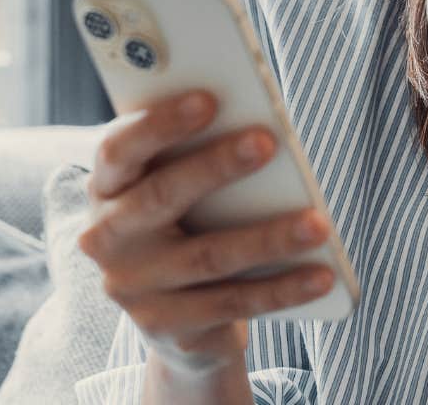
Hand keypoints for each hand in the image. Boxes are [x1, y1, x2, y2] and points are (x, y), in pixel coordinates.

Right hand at [77, 90, 335, 381]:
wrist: (174, 317)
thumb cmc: (187, 222)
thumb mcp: (176, 186)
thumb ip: (193, 154)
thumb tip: (255, 124)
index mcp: (106, 188)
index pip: (118, 149)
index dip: (160, 124)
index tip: (208, 99)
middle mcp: (107, 239)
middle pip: (161, 197)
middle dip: (216, 166)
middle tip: (268, 141)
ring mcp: (133, 288)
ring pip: (208, 257)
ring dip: (268, 238)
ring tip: (317, 223)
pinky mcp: (167, 327)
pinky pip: (232, 303)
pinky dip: (282, 289)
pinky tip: (321, 275)